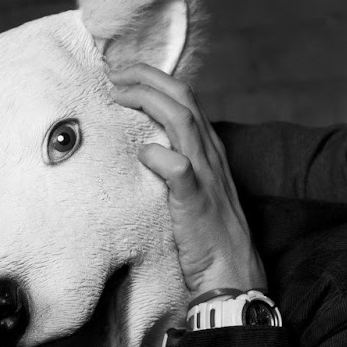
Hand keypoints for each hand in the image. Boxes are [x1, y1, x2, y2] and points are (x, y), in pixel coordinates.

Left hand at [109, 63, 266, 298]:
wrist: (231, 273)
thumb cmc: (206, 236)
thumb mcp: (191, 191)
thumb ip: (174, 166)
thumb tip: (145, 148)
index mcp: (209, 150)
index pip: (185, 98)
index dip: (154, 80)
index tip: (123, 77)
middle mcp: (211, 155)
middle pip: (183, 97)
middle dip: (147, 77)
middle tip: (114, 73)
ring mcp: (206, 176)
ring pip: (182, 119)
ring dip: (148, 99)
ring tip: (117, 92)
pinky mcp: (197, 201)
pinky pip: (180, 169)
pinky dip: (160, 155)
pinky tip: (143, 153)